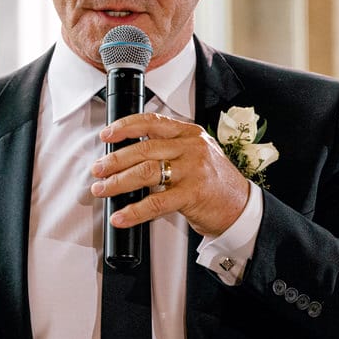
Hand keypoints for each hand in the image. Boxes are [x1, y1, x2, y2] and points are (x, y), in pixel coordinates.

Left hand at [91, 112, 250, 237]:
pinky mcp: (193, 194)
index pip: (152, 122)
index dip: (125, 126)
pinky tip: (121, 216)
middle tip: (98, 170)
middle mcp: (191, 148)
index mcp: (190, 133)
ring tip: (102, 190)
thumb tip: (128, 155)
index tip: (106, 135)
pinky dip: (134, 211)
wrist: (241, 207)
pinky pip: (156, 202)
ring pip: (146, 172)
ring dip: (118, 183)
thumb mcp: (196, 155)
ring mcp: (193, 170)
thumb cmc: (214, 183)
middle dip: (115, 160)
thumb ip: (169, 149)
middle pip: (144, 149)